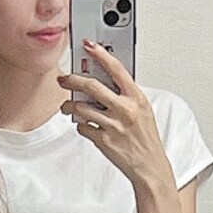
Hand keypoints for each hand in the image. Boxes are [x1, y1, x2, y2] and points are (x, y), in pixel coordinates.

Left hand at [57, 41, 171, 190]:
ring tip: (67, 106)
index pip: (116, 68)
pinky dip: (80, 125)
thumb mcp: (143, 110)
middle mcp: (124, 109)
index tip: (88, 46)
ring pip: (81, 108)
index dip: (100, 54)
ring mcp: (113, 125)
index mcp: (136, 98)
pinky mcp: (103, 141)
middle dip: (73, 80)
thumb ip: (126, 94)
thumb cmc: (145, 138)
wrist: (149, 166)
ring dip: (70, 106)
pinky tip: (83, 125)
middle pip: (91, 86)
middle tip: (64, 79)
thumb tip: (106, 80)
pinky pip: (82, 127)